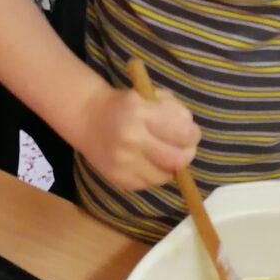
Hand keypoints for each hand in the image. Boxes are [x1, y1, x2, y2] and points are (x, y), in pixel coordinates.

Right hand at [74, 80, 199, 189]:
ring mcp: (123, 162)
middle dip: (186, 154)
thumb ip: (175, 111)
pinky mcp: (118, 178)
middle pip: (177, 159)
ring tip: (163, 154)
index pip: (182, 133)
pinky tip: (147, 162)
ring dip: (170, 167)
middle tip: (183, 148)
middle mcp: (131, 139)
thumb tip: (192, 134)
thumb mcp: (151, 96)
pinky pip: (149, 184)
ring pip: (165, 176)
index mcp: (141, 113)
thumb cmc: (126, 104)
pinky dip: (154, 174)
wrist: (87, 117)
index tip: (191, 133)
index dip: (192, 135)